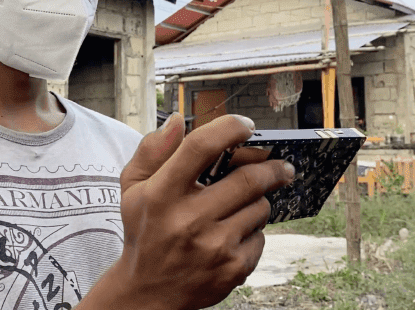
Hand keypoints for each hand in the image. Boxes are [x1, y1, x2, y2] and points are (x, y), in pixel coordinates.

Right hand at [112, 113, 294, 309]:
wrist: (148, 292)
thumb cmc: (145, 231)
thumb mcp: (133, 189)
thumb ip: (152, 151)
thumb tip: (177, 121)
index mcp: (161, 194)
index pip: (200, 148)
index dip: (229, 128)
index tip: (246, 126)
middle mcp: (188, 219)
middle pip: (248, 179)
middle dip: (271, 167)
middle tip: (281, 165)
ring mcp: (214, 246)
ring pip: (260, 207)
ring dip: (259, 200)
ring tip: (244, 204)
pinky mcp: (233, 268)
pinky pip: (261, 236)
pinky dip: (253, 230)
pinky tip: (235, 233)